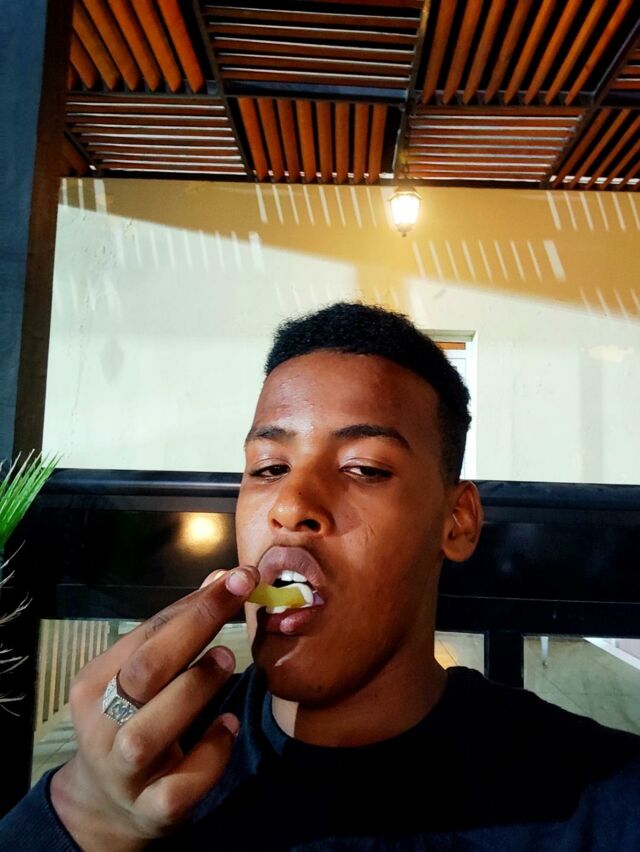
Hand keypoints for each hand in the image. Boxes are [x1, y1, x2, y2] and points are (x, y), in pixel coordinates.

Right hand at [50, 565, 258, 850]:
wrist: (105, 805)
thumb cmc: (131, 720)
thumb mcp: (143, 675)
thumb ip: (177, 631)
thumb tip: (223, 579)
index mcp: (95, 683)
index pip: (145, 634)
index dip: (194, 603)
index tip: (238, 577)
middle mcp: (101, 726)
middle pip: (142, 673)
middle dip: (194, 629)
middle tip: (239, 601)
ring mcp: (123, 771)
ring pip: (149, 731)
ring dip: (195, 689)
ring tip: (229, 661)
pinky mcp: (151, 809)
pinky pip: (179, 786)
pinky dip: (209, 755)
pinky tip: (229, 727)